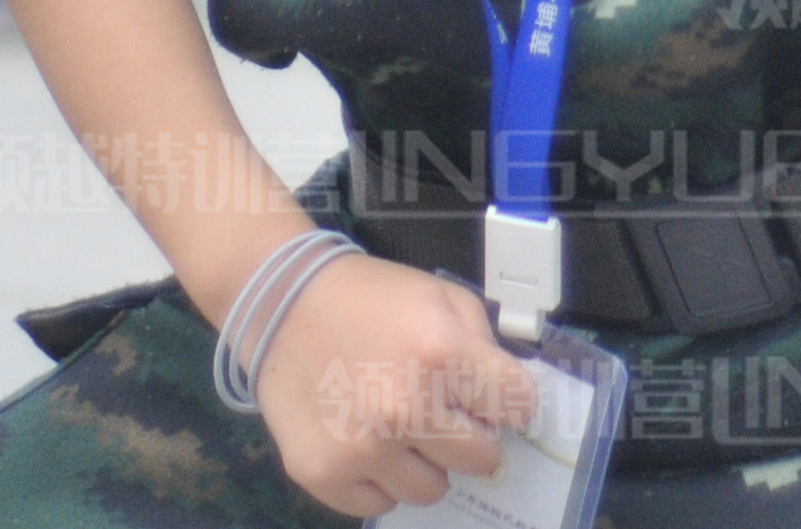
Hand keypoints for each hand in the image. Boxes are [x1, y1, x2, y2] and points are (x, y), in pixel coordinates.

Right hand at [253, 253, 533, 517]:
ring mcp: (363, 450)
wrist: (281, 301)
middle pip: (482, 458)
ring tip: (398, 426)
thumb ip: (483, 344)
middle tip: (443, 412)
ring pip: (432, 490)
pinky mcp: (324, 475)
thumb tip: (504, 398)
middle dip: (470, 434)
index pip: (519, 406)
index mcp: (442, 355)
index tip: (491, 399)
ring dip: (424, 463)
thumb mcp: (441, 296)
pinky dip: (378, 480)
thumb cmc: (369, 297)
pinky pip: (380, 504)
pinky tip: (365, 440)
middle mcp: (406, 410)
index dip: (508, 400)